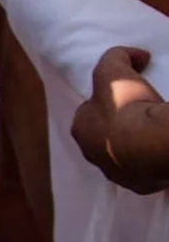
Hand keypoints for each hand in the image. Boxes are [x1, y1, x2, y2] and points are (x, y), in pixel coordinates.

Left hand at [71, 47, 168, 193]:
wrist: (153, 144)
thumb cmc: (127, 106)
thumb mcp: (114, 69)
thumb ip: (117, 56)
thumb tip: (136, 55)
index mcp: (81, 130)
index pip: (90, 113)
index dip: (108, 101)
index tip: (128, 95)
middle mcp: (94, 156)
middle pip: (107, 138)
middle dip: (121, 127)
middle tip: (145, 113)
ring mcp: (118, 174)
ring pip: (127, 157)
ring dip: (138, 147)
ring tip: (157, 132)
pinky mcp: (141, 186)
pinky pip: (147, 172)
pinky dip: (154, 162)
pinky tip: (164, 149)